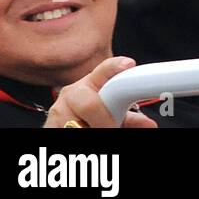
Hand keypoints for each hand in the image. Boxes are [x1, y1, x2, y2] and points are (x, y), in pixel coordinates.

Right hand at [43, 57, 157, 127]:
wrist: (63, 125)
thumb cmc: (90, 117)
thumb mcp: (108, 113)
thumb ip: (129, 117)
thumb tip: (149, 125)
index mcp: (88, 84)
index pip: (103, 70)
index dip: (115, 67)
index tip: (129, 64)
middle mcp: (71, 94)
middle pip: (89, 104)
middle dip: (104, 120)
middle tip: (112, 127)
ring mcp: (57, 111)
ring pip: (77, 124)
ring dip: (92, 129)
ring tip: (97, 129)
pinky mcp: (48, 126)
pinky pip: (66, 131)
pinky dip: (82, 134)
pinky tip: (85, 130)